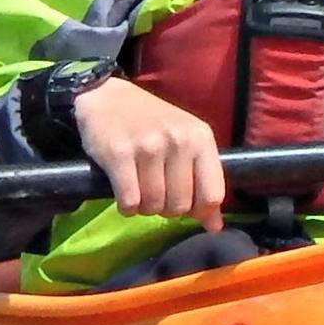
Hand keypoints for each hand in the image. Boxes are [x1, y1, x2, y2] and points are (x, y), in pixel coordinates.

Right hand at [73, 76, 226, 228]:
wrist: (108, 96)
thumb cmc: (153, 122)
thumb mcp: (186, 144)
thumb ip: (204, 182)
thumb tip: (215, 227)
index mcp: (201, 138)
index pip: (212, 195)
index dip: (198, 210)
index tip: (185, 206)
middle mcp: (179, 141)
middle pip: (181, 205)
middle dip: (167, 210)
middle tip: (156, 196)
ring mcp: (149, 146)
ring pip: (153, 205)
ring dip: (145, 208)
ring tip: (140, 193)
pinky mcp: (118, 154)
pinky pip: (129, 201)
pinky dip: (126, 207)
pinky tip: (124, 195)